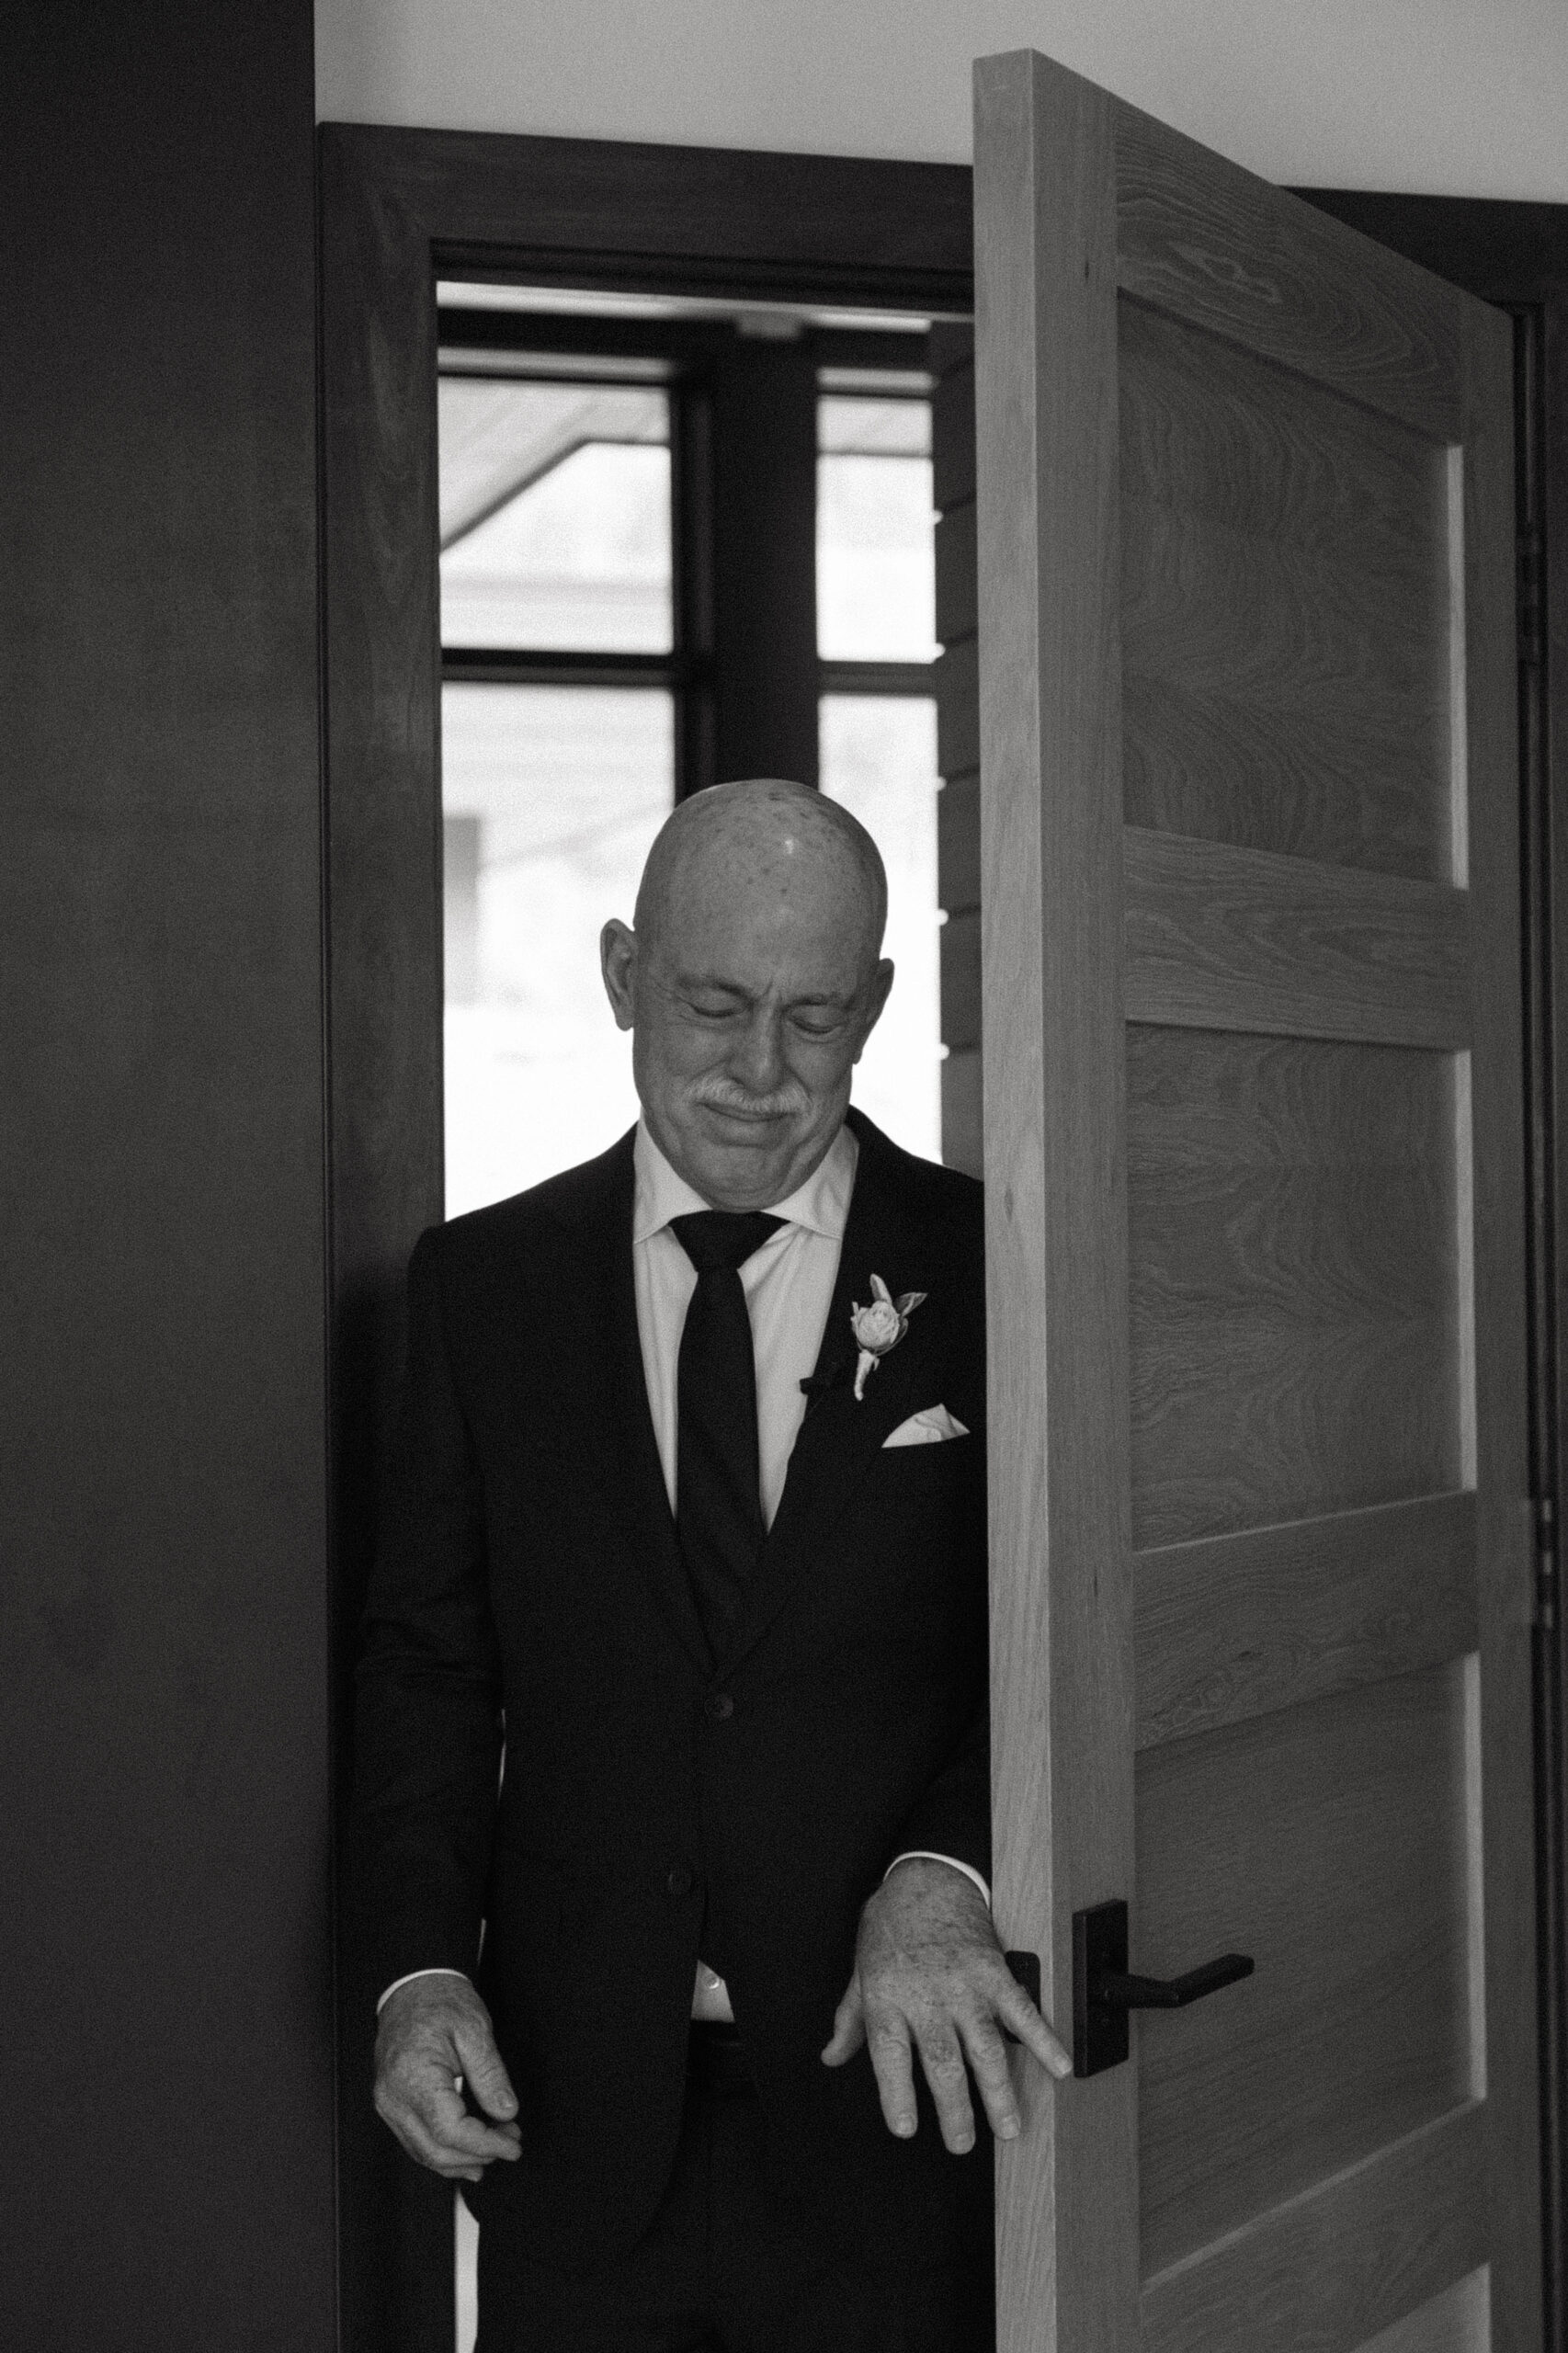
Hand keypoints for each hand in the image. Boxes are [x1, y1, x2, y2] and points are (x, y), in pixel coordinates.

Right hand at [374, 1974, 521, 2183]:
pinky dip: (444, 2152)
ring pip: (424, 2152)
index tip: (514, 2145)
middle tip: (511, 2141)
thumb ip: (491, 2075)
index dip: (485, 2144)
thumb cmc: (441, 2002)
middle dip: (478, 2154)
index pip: (450, 2131)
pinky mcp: (391, 2105)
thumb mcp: (475, 2030)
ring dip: (462, 2159)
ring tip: (497, 2148)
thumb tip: (506, 2112)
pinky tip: (467, 2155)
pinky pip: (416, 2141)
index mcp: (413, 2076)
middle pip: (436, 2150)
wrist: (412, 1989)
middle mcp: (393, 2097)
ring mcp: (388, 2104)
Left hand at [821, 1858, 1071, 2152]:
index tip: (905, 2129)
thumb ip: (850, 2020)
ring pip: (984, 2047)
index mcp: (888, 1997)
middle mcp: (927, 1996)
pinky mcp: (995, 1972)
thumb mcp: (860, 1970)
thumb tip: (832, 2056)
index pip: (889, 2056)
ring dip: (999, 2091)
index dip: (896, 2094)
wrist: (928, 1874)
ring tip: (1008, 2127)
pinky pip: (1023, 2011)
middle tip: (962, 2142)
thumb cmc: (891, 1923)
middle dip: (955, 2109)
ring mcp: (965, 1985)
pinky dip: (1044, 2039)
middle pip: (942, 2063)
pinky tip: (1059, 2066)